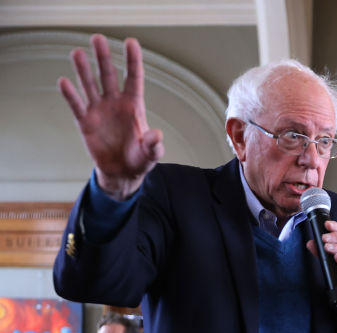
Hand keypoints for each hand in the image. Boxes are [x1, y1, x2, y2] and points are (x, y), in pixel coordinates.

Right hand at [58, 35, 162, 199]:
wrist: (122, 173)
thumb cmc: (139, 159)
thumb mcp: (151, 153)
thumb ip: (154, 144)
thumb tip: (156, 135)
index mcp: (134, 105)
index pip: (134, 78)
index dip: (132, 60)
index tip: (130, 42)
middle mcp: (115, 103)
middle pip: (108, 75)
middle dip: (103, 57)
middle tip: (97, 38)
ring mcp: (99, 110)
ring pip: (90, 85)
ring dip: (83, 70)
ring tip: (77, 53)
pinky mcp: (86, 122)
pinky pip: (77, 106)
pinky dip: (71, 95)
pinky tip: (64, 82)